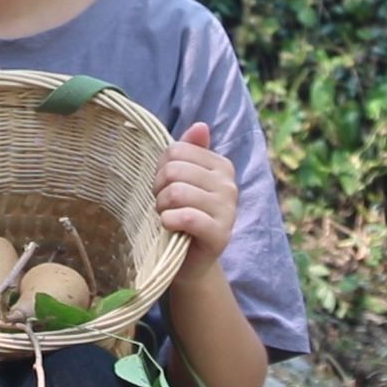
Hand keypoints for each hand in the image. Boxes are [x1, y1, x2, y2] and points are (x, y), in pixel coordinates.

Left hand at [153, 121, 239, 282]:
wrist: (191, 260)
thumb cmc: (183, 214)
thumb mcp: (183, 180)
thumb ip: (189, 151)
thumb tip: (200, 125)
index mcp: (221, 166)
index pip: (176, 150)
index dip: (160, 168)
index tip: (163, 186)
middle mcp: (228, 185)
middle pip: (173, 170)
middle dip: (158, 189)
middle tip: (163, 205)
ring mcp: (228, 210)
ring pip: (176, 193)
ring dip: (161, 207)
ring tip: (167, 216)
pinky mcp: (220, 234)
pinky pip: (186, 217)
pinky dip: (169, 221)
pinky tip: (170, 227)